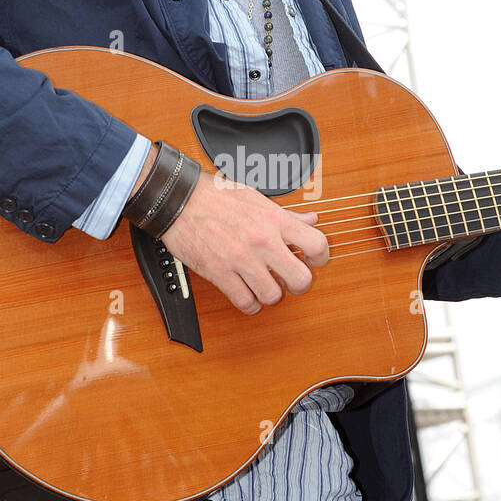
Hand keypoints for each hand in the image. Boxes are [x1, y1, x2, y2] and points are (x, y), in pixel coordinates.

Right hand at [160, 170, 328, 314]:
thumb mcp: (258, 199)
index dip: (320, 258)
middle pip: (301, 280)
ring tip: (264, 286)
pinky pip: (245, 302)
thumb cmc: (217, 196)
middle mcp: (262, 241)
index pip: (317, 245)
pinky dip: (250, 304)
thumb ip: (287, 215)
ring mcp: (241, 259)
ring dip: (270, 295)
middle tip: (289, 280)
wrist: (180, 200)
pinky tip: (248, 295)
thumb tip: (311, 220)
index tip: (311, 261)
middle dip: (298, 284)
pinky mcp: (220, 273)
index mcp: (274, 220)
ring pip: (273, 296)